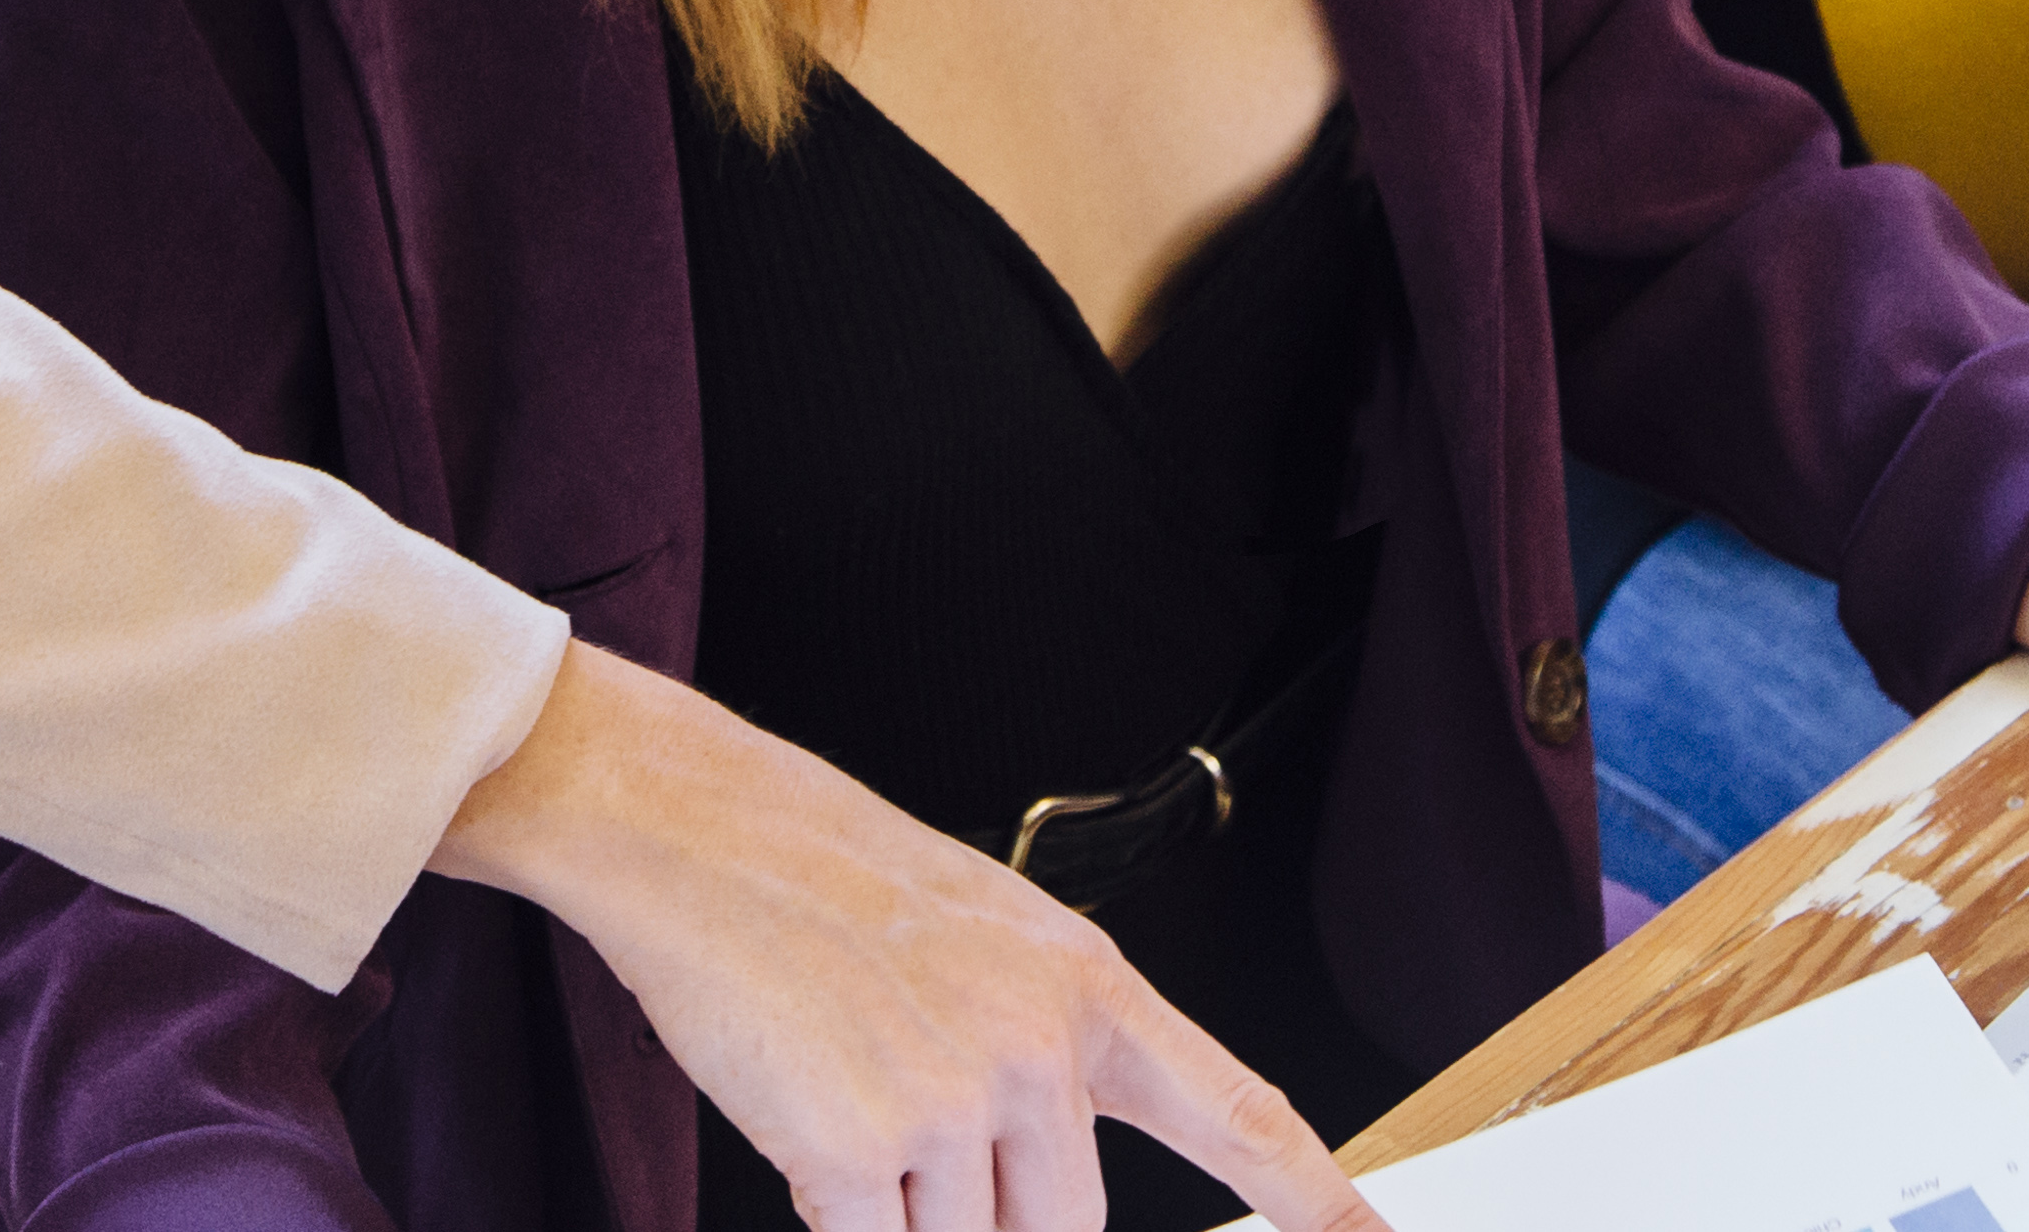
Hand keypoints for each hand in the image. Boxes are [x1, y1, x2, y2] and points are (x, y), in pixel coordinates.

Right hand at [435, 644, 1394, 1231]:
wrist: (704, 835)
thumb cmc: (834, 882)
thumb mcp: (991, 938)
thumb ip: (1052, 1052)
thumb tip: (1059, 1178)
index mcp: (1088, 986)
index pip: (1239, 1111)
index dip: (1323, 1196)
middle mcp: (1041, 1046)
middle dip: (991, 1216)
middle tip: (910, 1123)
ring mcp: (955, 1100)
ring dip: (907, 1213)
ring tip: (848, 1094)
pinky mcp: (861, 1152)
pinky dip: (838, 1213)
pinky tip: (806, 1120)